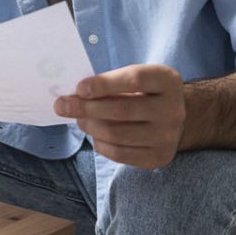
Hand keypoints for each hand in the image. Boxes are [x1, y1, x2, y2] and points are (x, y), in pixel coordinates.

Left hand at [54, 64, 184, 168]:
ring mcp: (168, 136)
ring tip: (79, 119)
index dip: (104, 84)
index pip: (134, 80)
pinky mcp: (159, 157)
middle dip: (86, 108)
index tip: (79, 88)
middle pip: (122, 110)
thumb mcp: (133, 77)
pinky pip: (120, 154)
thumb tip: (73, 96)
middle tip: (61, 105)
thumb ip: (108, 82)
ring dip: (90, 126)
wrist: (173, 116)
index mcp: (167, 80)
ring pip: (117, 134)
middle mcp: (172, 109)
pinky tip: (94, 135)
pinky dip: (100, 144)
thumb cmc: (143, 91)